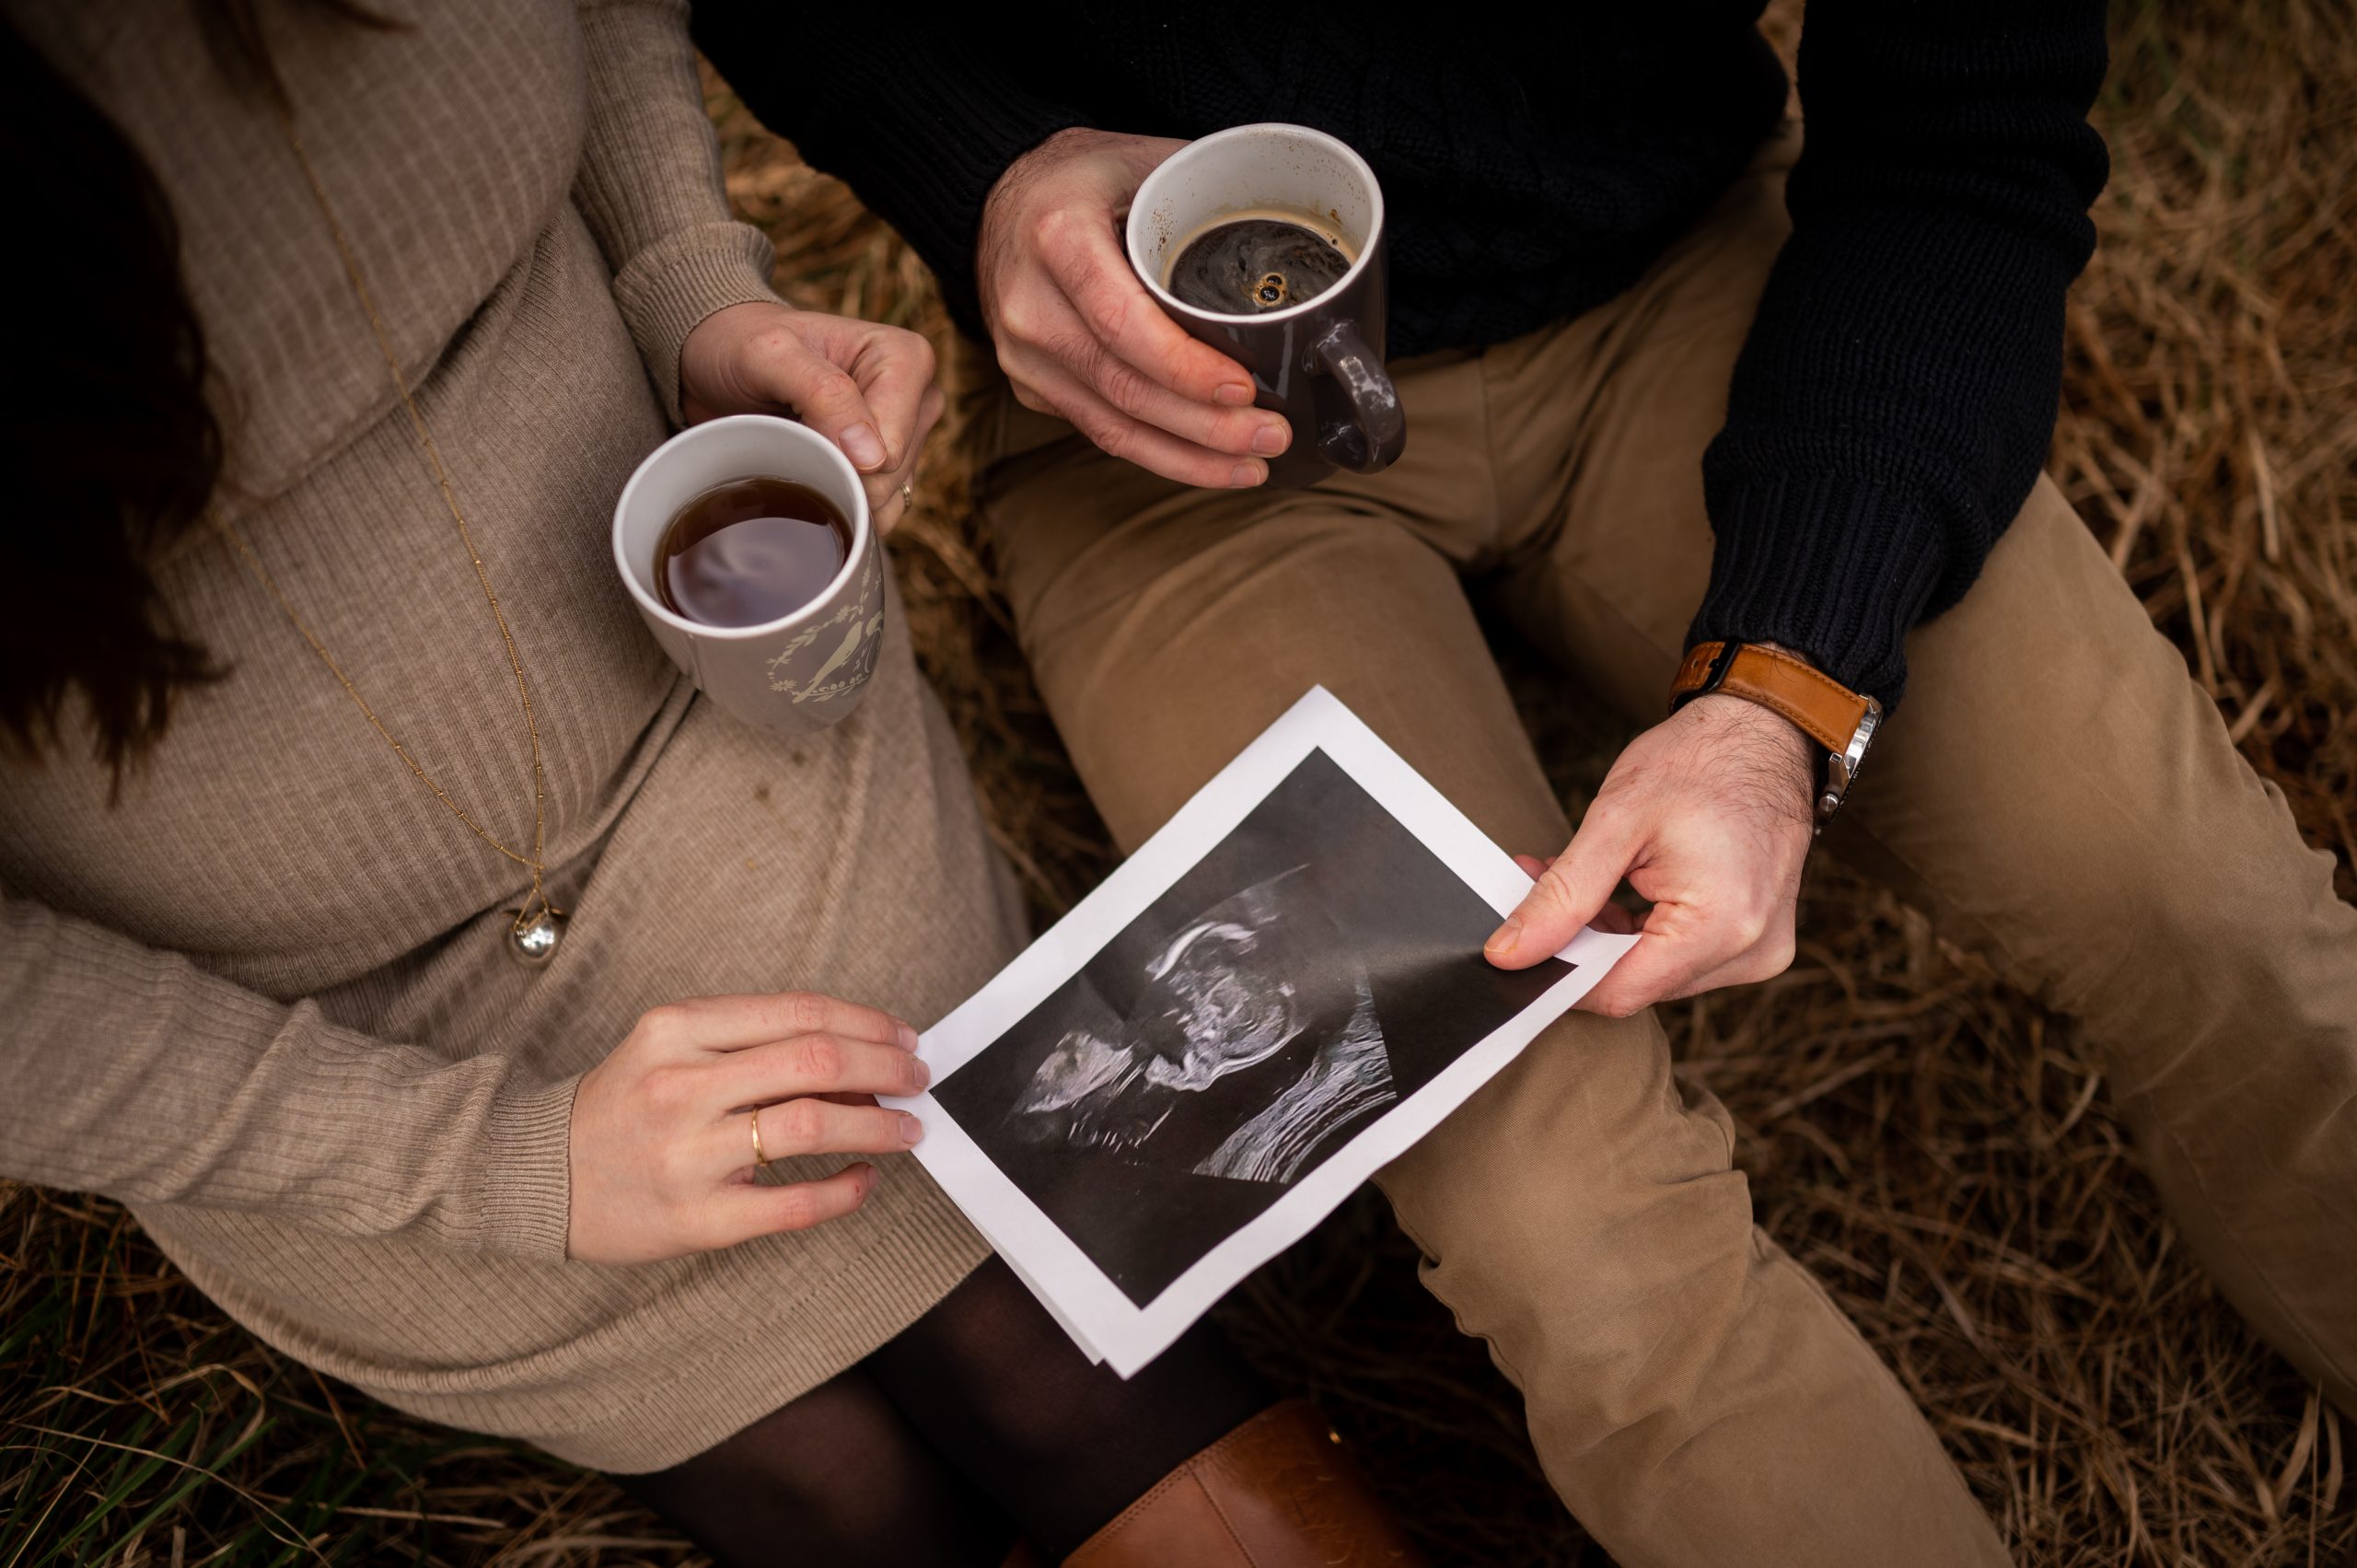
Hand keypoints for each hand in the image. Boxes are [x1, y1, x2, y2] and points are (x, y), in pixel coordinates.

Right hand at [567, 990, 930, 1263]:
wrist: (538, 1175)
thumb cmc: (625, 1103)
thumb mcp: (673, 1047)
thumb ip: (753, 1043)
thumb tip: (860, 1059)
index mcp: (677, 1027)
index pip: (800, 1012)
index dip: (868, 1023)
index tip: (904, 1037)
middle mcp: (681, 1084)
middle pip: (817, 1060)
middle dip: (886, 1067)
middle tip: (918, 1079)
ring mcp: (688, 1154)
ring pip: (813, 1125)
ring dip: (879, 1125)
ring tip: (906, 1129)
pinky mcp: (696, 1218)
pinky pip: (794, 1204)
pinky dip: (846, 1191)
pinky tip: (865, 1180)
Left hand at [678, 301, 943, 532]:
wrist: (719, 360)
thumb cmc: (742, 345)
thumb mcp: (769, 355)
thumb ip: (823, 394)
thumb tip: (875, 459)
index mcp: (906, 359)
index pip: (892, 448)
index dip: (840, 457)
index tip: (795, 427)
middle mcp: (918, 397)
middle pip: (891, 477)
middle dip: (837, 474)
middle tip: (791, 439)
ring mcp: (906, 435)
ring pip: (888, 500)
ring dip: (836, 491)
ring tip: (799, 452)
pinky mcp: (888, 465)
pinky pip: (879, 511)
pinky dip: (840, 504)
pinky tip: (810, 473)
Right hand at [977, 128, 1291, 486]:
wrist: (1000, 202)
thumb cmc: (1081, 180)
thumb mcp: (1140, 160)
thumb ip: (1202, 198)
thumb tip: (1290, 231)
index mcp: (1058, 240)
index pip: (1122, 323)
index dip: (1185, 367)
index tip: (1244, 388)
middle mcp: (1030, 306)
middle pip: (1124, 388)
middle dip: (1205, 426)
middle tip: (1272, 436)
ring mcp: (1024, 355)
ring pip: (1112, 426)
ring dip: (1189, 457)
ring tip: (1253, 465)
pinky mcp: (1031, 386)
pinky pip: (1100, 431)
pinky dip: (1159, 453)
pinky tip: (1207, 462)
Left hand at [1485, 695, 1816, 1016]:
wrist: (1766, 732)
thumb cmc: (1701, 762)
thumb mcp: (1616, 822)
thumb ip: (1562, 895)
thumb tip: (1511, 952)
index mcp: (1721, 926)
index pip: (1618, 992)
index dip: (1560, 973)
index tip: (1517, 944)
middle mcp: (1750, 951)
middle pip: (1637, 981)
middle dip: (1579, 942)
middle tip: (1536, 884)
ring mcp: (1760, 947)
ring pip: (1655, 970)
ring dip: (1606, 933)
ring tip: (1570, 875)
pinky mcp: (1757, 937)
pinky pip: (1683, 954)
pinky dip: (1640, 928)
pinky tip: (1613, 886)